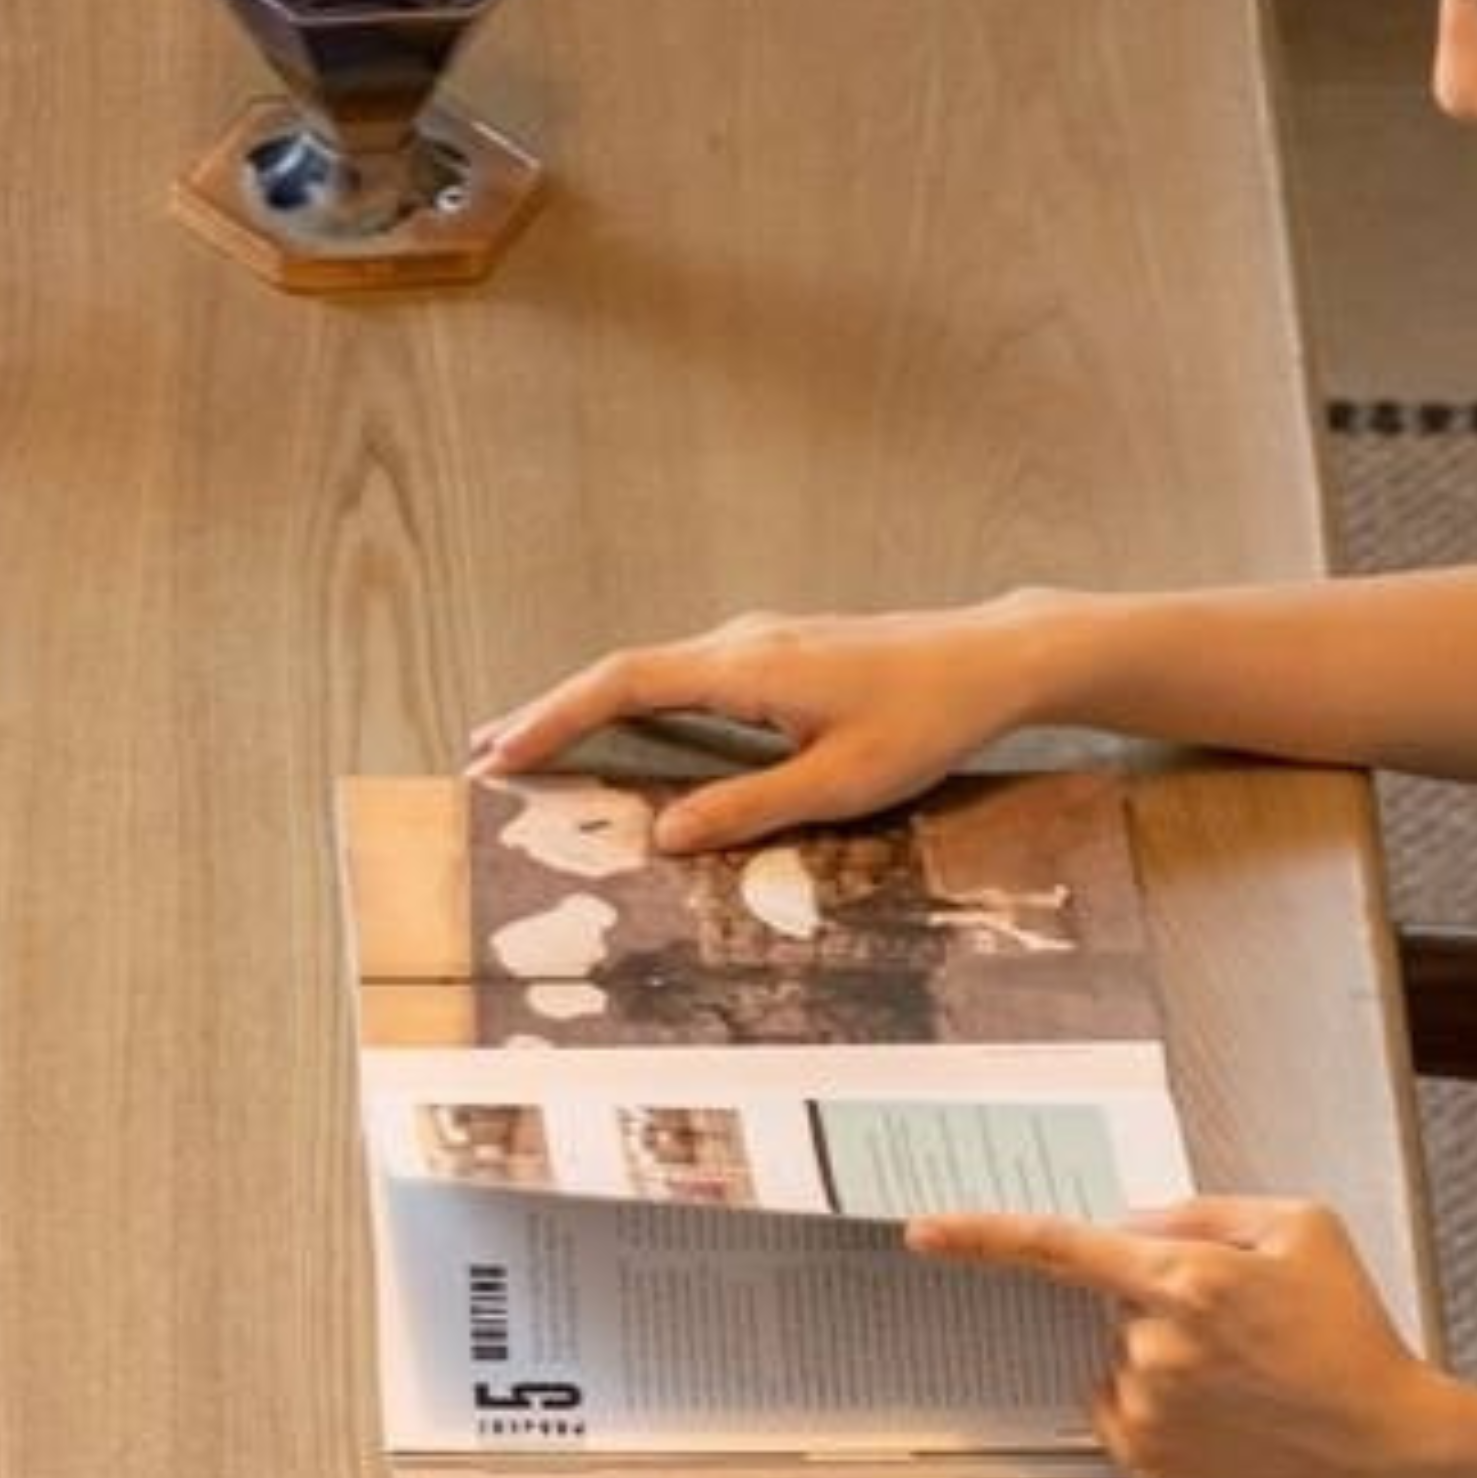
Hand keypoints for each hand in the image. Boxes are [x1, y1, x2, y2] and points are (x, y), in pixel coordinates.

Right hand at [468, 599, 1058, 852]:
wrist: (993, 660)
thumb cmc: (927, 720)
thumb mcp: (839, 782)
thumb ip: (746, 808)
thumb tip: (660, 834)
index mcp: (745, 667)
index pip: (622, 684)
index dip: (553, 719)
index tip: (498, 754)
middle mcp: (740, 643)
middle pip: (620, 673)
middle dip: (548, 715)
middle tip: (483, 757)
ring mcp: (757, 643)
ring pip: (649, 673)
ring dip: (588, 710)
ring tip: (532, 748)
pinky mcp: (776, 654)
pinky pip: (683, 678)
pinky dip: (636, 707)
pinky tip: (623, 735)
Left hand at [902, 1194, 1449, 1477]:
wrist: (1387, 1446)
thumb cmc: (1350, 1329)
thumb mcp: (1301, 1228)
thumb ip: (1201, 1213)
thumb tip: (1124, 1227)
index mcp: (1188, 1281)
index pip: (1062, 1248)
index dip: (983, 1236)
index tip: (923, 1230)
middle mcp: (1153, 1350)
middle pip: (1113, 1303)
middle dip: (1162, 1301)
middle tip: (1245, 1327)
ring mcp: (1145, 1416)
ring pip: (1118, 1360)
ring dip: (1161, 1357)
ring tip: (1247, 1378)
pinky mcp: (1146, 1468)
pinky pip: (1119, 1411)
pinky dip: (1158, 1405)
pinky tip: (1226, 1414)